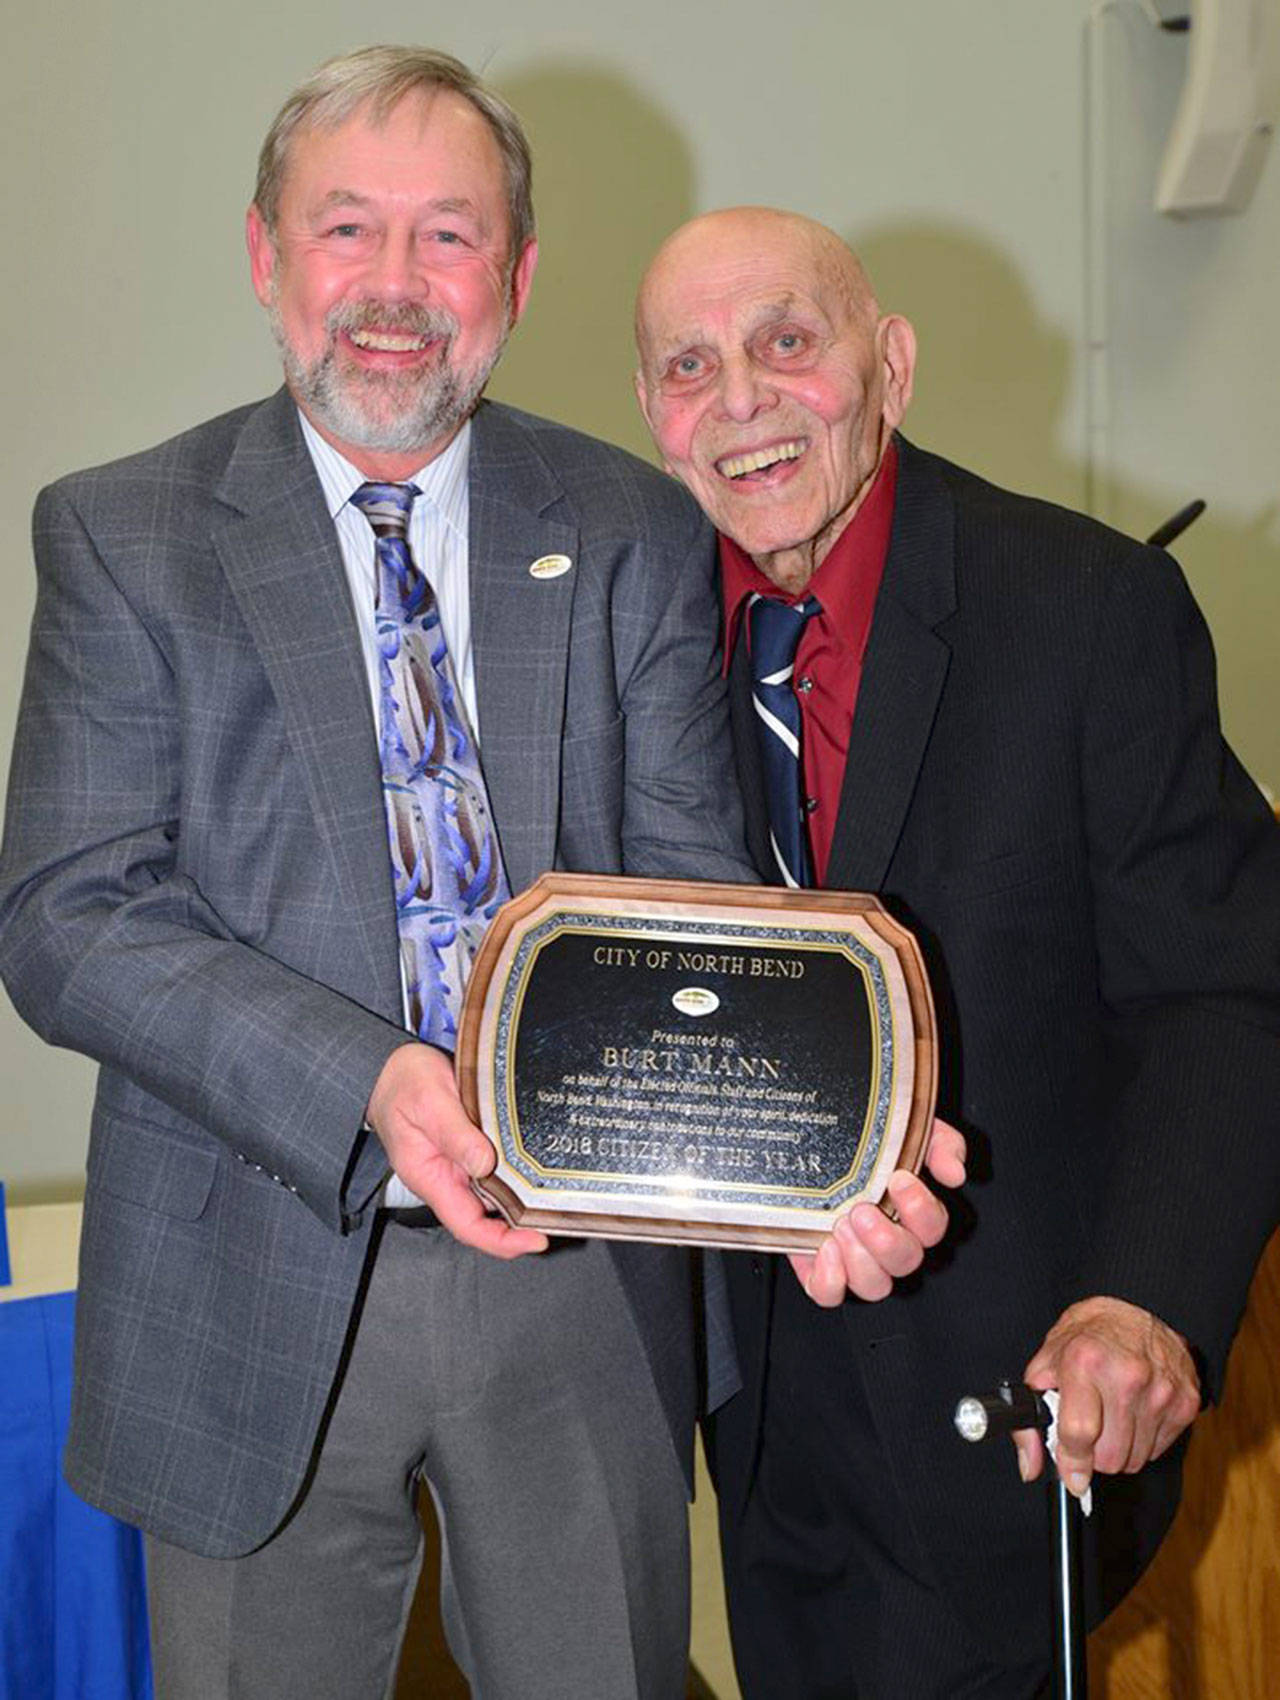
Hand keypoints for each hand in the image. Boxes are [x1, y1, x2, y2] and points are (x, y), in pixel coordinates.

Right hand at [366, 1043, 548, 1258]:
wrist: (393, 1067)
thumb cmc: (403, 1083)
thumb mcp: (430, 1102)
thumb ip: (456, 1134)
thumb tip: (484, 1164)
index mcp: (430, 1178)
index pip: (467, 1226)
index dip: (501, 1241)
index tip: (535, 1240)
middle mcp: (446, 1179)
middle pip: (487, 1217)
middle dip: (522, 1223)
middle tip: (558, 1215)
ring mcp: (459, 1166)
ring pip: (495, 1193)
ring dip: (523, 1197)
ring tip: (556, 1194)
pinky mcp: (471, 1150)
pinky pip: (496, 1169)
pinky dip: (518, 1171)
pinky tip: (540, 1165)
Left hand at [787, 1117, 966, 1305]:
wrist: (807, 1143)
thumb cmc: (861, 1142)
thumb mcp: (905, 1129)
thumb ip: (940, 1143)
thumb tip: (955, 1173)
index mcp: (911, 1213)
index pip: (933, 1227)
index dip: (921, 1210)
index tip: (899, 1180)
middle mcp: (888, 1241)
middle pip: (906, 1262)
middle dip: (887, 1240)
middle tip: (862, 1211)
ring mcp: (856, 1258)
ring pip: (874, 1285)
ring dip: (860, 1259)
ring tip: (841, 1225)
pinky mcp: (821, 1268)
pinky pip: (830, 1293)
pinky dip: (829, 1280)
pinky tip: (824, 1249)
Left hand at [1014, 1296, 1199, 1496]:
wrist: (1137, 1306)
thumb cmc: (1088, 1335)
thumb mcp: (1047, 1363)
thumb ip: (1030, 1419)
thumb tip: (1030, 1467)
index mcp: (1085, 1362)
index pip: (1079, 1433)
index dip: (1071, 1462)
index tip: (1071, 1474)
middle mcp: (1127, 1376)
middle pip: (1110, 1457)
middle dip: (1094, 1455)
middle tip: (1090, 1432)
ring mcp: (1161, 1390)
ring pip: (1135, 1459)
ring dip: (1119, 1449)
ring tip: (1112, 1417)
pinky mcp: (1186, 1401)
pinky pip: (1158, 1449)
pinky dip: (1143, 1441)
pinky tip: (1134, 1412)